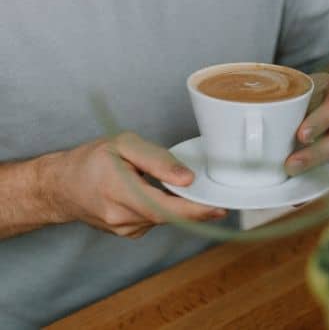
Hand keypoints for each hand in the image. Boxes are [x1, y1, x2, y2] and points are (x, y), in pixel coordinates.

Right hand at [41, 132, 227, 238]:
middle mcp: (120, 216)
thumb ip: (157, 160)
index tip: (218, 209)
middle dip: (194, 208)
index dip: (194, 211)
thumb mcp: (124, 145)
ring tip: (174, 186)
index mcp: (118, 190)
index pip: (163, 207)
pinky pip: (155, 220)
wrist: (60, 186)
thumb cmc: (92, 160)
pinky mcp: (127, 233)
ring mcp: (123, 228)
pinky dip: (164, 208)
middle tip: (215, 199)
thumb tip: (187, 179)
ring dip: (176, 205)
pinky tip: (156, 194)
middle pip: (168, 215)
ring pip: (163, 218)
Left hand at [284, 73, 328, 180]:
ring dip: (319, 172)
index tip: (301, 136)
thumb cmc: (319, 89)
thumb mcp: (309, 86)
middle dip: (315, 155)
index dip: (320, 122)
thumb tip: (254, 120)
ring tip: (294, 181)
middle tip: (290, 165)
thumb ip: (291, 100)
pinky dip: (324, 181)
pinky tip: (305, 188)